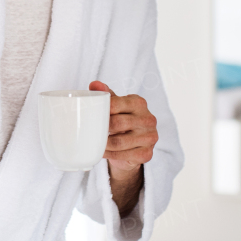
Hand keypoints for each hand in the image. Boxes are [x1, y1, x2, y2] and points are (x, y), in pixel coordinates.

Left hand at [89, 80, 156, 214]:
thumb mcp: (116, 105)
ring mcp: (150, 137)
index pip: (116, 104)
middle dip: (102, 128)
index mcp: (139, 103)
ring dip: (104, 144)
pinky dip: (110, 155)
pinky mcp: (147, 153)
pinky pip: (124, 155)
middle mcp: (148, 119)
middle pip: (118, 123)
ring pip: (120, 142)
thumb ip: (106, 94)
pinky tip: (103, 152)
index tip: (91, 115)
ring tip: (94, 143)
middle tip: (91, 131)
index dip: (102, 110)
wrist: (136, 145)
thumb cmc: (123, 120)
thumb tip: (94, 84)